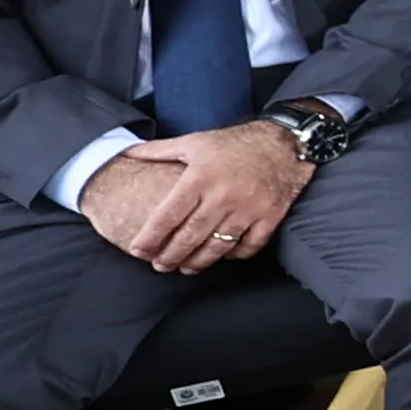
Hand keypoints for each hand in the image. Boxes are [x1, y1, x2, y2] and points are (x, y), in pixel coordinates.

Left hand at [86, 122, 310, 269]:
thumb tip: (125, 153)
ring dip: (198, 261)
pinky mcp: (270, 217)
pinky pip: (249, 246)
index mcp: (199, 177)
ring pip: (217, 246)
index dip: (150, 237)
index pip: (168, 215)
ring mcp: (248, 209)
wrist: (284, 142)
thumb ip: (158, 151)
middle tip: (159, 265)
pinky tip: (222, 257)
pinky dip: (234, 255)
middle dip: (170, 255)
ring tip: (185, 268)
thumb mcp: (194, 141)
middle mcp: (222, 195)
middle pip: (189, 236)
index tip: (138, 250)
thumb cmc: (235, 143)